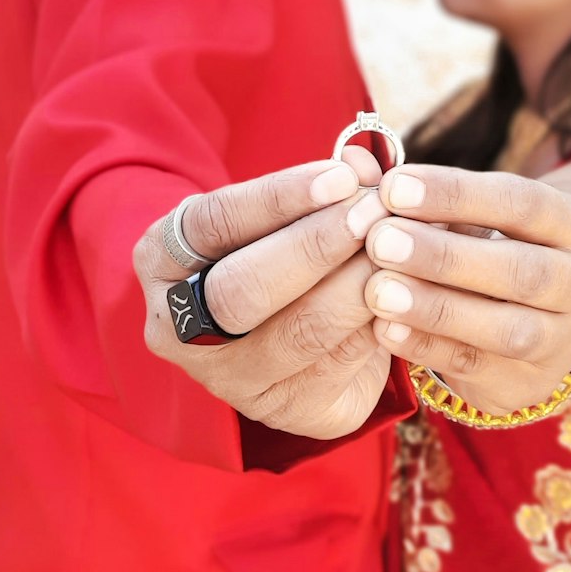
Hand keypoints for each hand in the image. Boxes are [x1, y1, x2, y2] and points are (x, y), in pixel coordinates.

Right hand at [133, 150, 391, 438]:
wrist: (280, 329)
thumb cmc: (275, 247)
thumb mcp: (282, 213)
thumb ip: (321, 186)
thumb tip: (365, 162)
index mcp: (162, 261)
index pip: (214, 223)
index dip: (280, 198)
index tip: (341, 176)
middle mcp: (179, 328)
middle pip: (242, 291)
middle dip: (315, 247)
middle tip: (372, 213)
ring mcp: (228, 379)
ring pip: (300, 332)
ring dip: (358, 284)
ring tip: (400, 247)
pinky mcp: (286, 409)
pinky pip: (342, 364)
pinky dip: (381, 320)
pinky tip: (408, 289)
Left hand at [363, 165, 570, 412]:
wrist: (538, 318)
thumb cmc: (495, 246)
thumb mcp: (480, 215)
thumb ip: (430, 198)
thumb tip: (363, 169)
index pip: (524, 202)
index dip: (457, 194)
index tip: (393, 188)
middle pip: (523, 272)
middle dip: (445, 256)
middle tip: (380, 240)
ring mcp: (566, 341)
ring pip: (507, 330)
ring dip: (436, 308)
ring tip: (377, 290)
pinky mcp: (532, 384)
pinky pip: (477, 368)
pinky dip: (427, 347)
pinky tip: (385, 329)